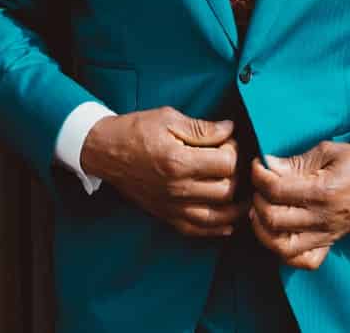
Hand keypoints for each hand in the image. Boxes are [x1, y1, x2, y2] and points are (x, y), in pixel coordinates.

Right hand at [79, 106, 244, 238]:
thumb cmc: (136, 131)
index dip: (234, 149)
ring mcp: (172, 206)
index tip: (228, 141)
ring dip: (236, 206)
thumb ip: (203, 128)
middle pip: (227, 190)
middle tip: (233, 162)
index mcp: (179, 161)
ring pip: (219, 216)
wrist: (105, 151)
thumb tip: (230, 130)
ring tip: (244, 193)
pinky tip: (228, 219)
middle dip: (238, 175)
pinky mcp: (167, 215)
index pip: (227, 163)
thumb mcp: (169, 119)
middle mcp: (178, 188)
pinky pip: (198, 230)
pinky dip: (218, 228)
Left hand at [248, 142, 349, 269]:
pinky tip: (278, 235)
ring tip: (261, 211)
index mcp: (323, 191)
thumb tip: (267, 164)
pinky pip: (304, 261)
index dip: (259, 175)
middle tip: (259, 187)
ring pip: (282, 247)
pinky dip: (285, 254)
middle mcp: (323, 218)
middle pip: (274, 219)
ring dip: (264, 230)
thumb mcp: (327, 151)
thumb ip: (296, 161)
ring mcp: (326, 234)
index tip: (258, 165)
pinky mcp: (329, 243)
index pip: (276, 190)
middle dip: (257, 200)